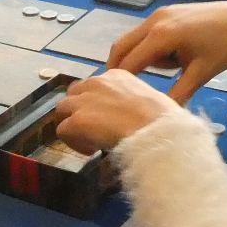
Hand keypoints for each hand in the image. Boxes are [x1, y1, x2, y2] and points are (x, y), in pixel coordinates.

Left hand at [53, 70, 181, 153]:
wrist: (158, 132)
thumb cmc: (164, 121)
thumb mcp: (151, 102)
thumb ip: (134, 104)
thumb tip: (133, 118)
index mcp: (117, 75)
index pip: (95, 85)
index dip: (98, 104)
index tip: (109, 121)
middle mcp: (96, 82)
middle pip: (73, 94)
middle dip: (79, 111)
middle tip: (93, 131)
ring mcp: (84, 101)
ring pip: (62, 110)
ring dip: (73, 126)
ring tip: (90, 142)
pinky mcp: (76, 121)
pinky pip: (62, 131)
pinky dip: (73, 142)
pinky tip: (91, 151)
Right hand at [108, 0, 226, 102]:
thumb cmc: (226, 45)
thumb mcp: (202, 73)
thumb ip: (178, 94)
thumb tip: (161, 116)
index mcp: (162, 35)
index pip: (129, 62)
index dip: (120, 81)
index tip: (113, 101)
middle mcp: (154, 21)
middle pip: (122, 47)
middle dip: (118, 68)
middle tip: (119, 92)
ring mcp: (159, 14)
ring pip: (133, 39)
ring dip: (137, 57)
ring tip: (161, 73)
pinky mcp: (166, 12)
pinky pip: (146, 33)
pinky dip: (147, 47)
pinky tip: (168, 59)